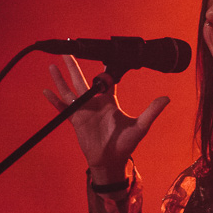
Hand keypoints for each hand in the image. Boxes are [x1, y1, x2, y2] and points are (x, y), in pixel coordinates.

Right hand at [44, 55, 168, 182]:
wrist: (112, 161)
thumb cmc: (126, 144)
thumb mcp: (141, 126)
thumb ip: (152, 111)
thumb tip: (166, 98)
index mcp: (109, 101)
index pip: (106, 81)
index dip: (104, 70)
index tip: (101, 55)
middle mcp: (95, 103)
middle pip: (82, 80)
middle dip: (74, 66)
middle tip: (69, 51)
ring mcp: (84, 111)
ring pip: (70, 91)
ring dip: (61, 79)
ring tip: (52, 65)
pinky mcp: (76, 121)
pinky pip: (63, 109)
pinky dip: (55, 101)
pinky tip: (46, 91)